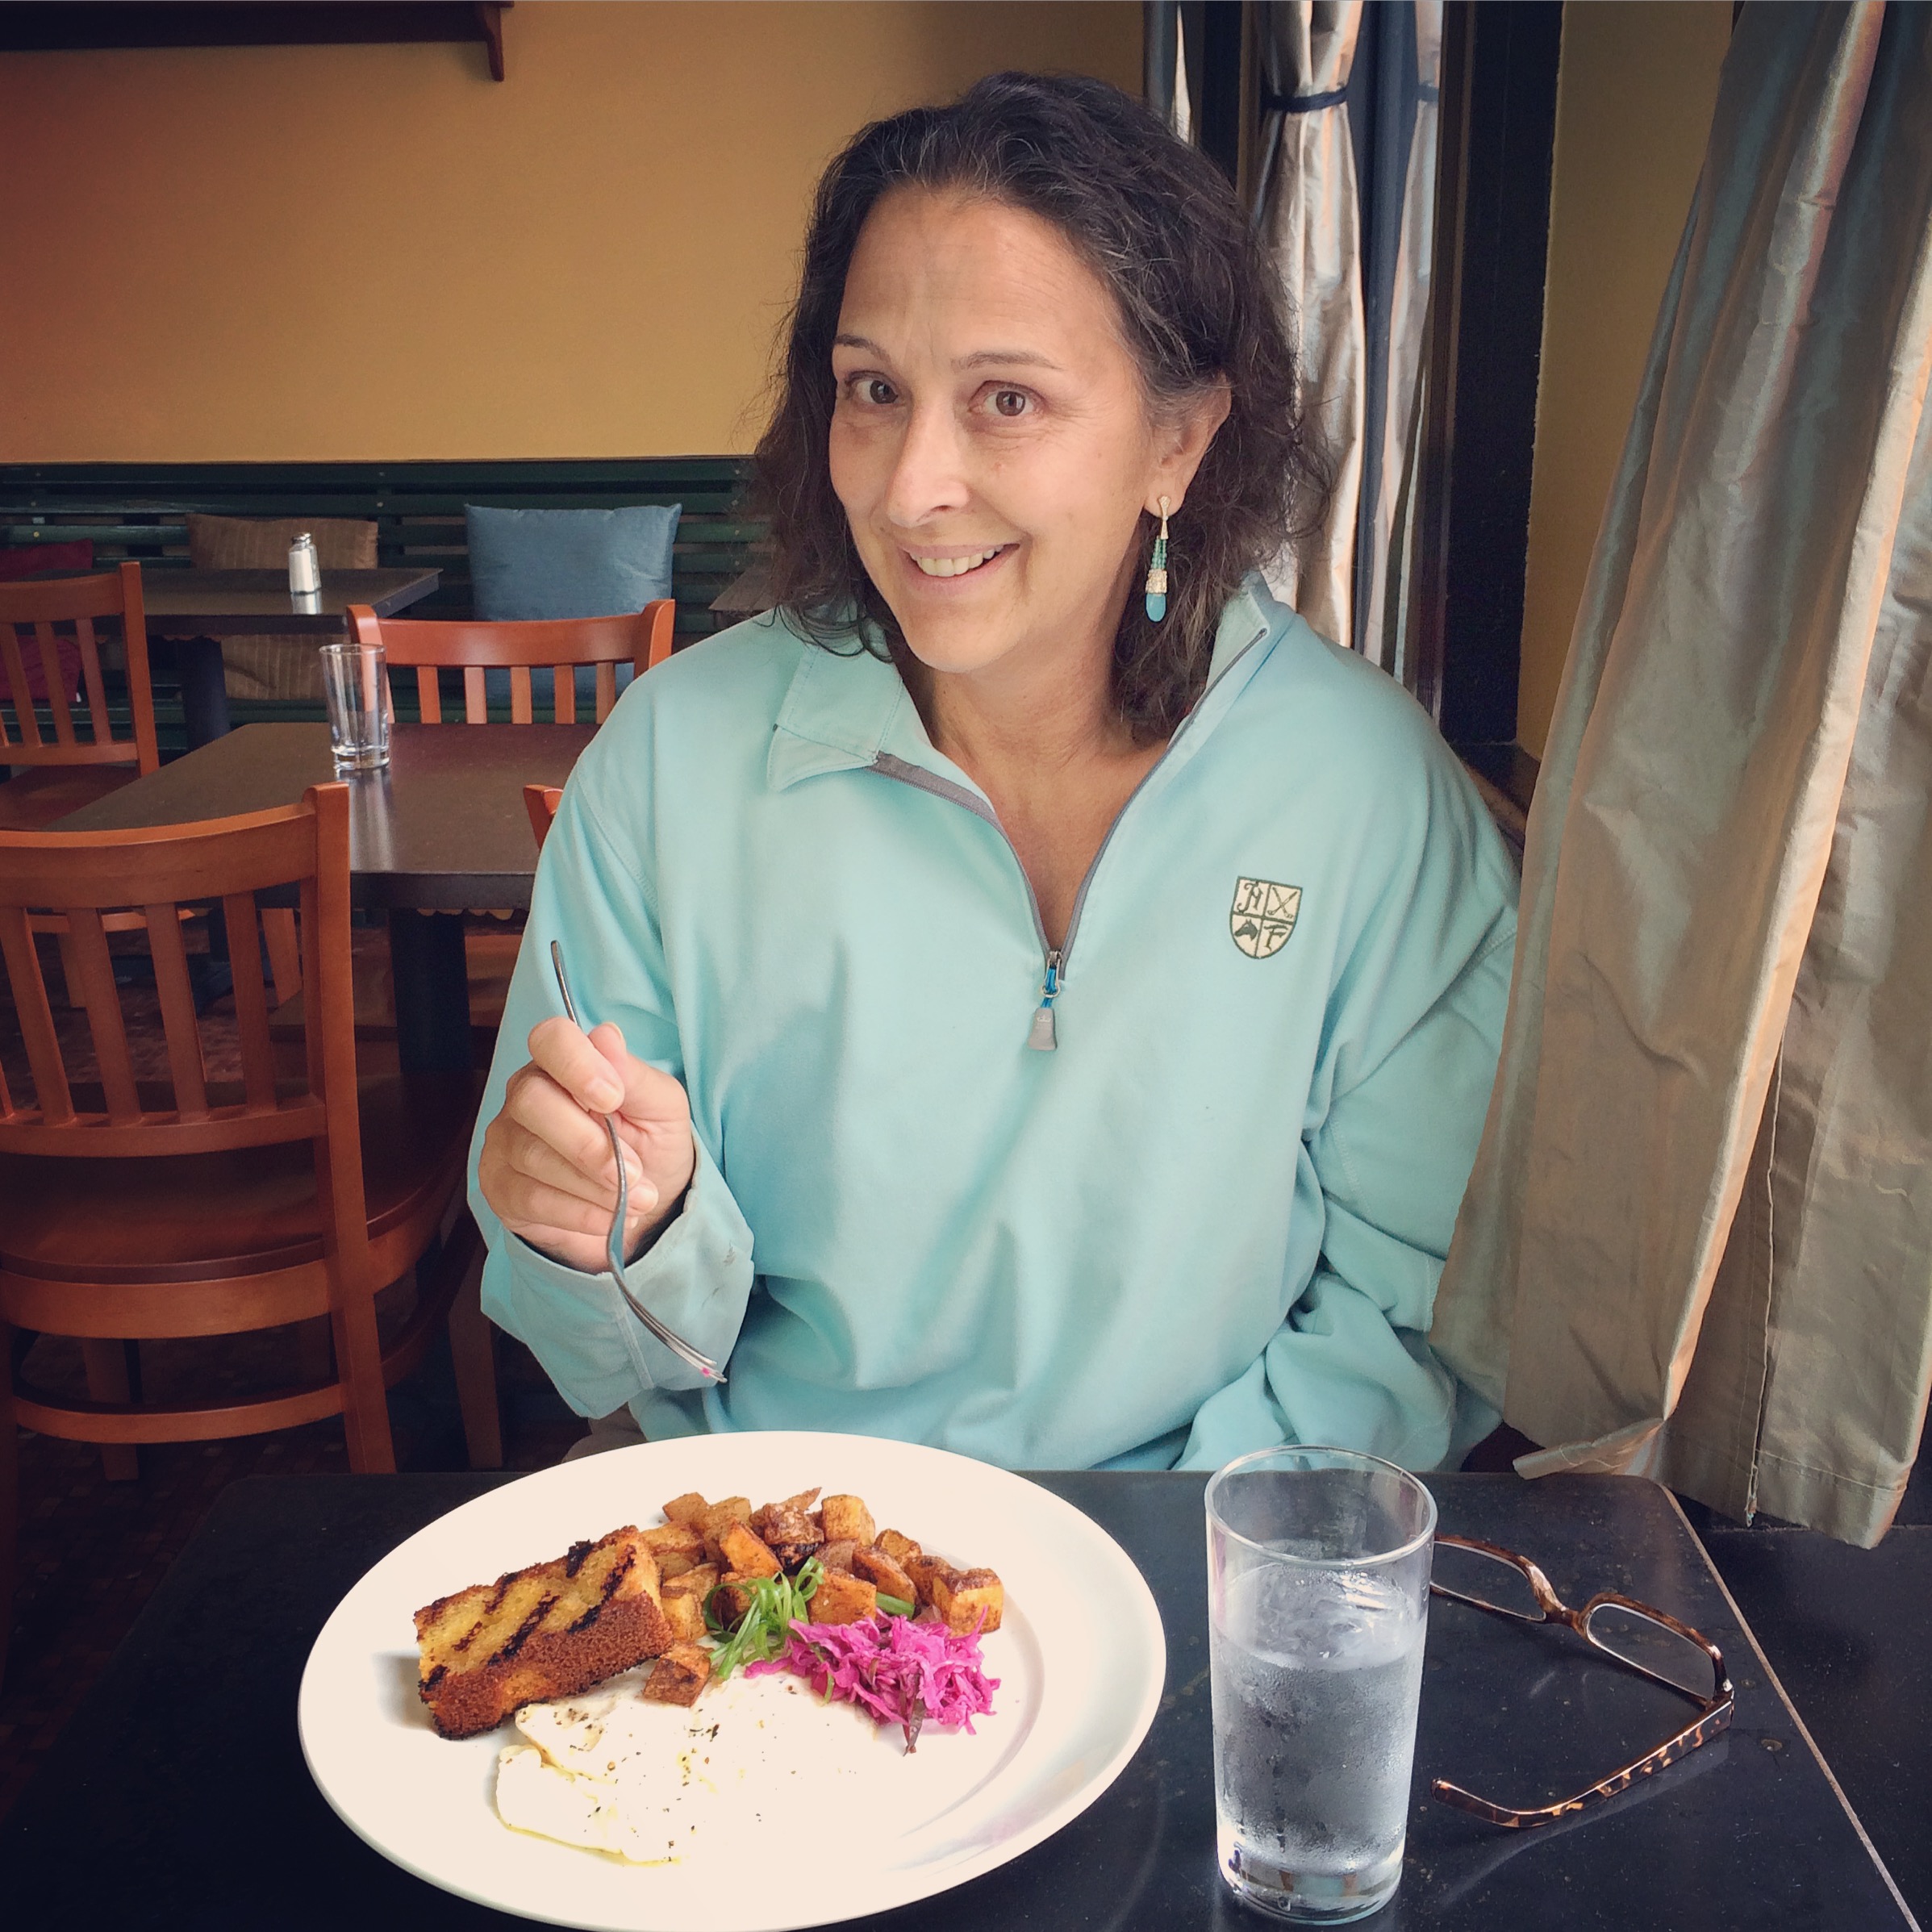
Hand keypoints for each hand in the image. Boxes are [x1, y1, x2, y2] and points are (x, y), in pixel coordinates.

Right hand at [477, 1016, 695, 1274]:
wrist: (641, 1208)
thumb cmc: (650, 1145)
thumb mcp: (661, 1109)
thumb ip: (634, 1075)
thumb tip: (606, 1035)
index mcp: (565, 1064)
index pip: (550, 1039)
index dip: (578, 1065)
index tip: (614, 1099)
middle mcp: (525, 1094)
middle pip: (531, 1101)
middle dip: (590, 1144)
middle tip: (637, 1172)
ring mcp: (506, 1141)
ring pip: (533, 1156)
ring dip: (595, 1185)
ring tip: (638, 1200)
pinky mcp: (500, 1187)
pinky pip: (531, 1198)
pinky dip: (581, 1212)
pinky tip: (609, 1218)